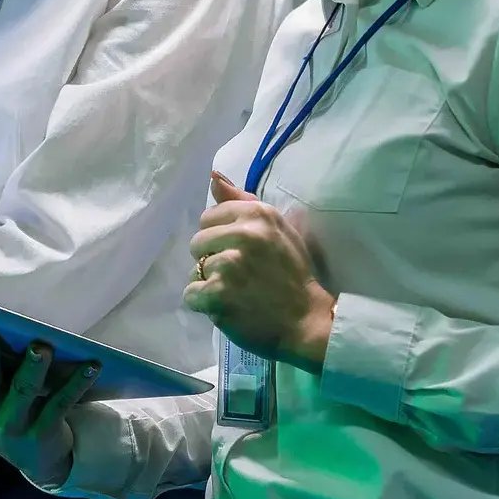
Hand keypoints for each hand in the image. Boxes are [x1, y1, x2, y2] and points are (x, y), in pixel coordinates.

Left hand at [185, 174, 335, 372]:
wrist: (307, 321)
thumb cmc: (293, 274)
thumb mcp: (277, 229)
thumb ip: (242, 201)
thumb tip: (213, 177)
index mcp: (258, 214)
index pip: (209, 217)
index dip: (219, 237)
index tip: (239, 252)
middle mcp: (243, 234)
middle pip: (197, 242)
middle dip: (211, 259)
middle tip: (238, 275)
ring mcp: (229, 265)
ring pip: (195, 269)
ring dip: (210, 284)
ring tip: (236, 293)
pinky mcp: (218, 294)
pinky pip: (191, 294)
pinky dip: (204, 304)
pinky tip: (226, 306)